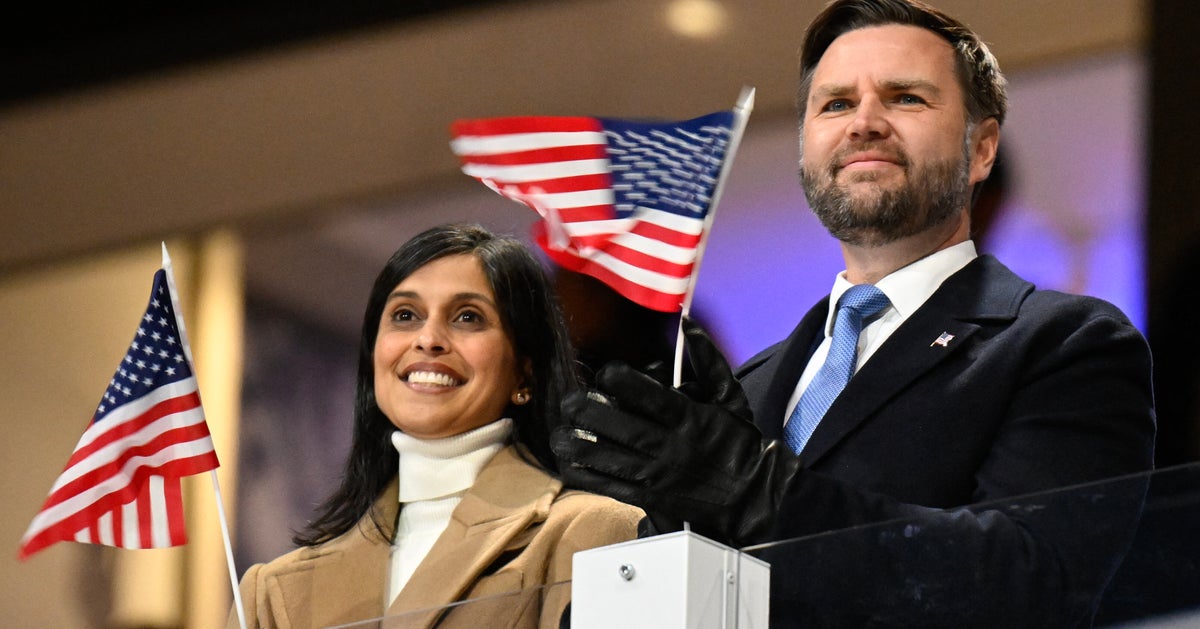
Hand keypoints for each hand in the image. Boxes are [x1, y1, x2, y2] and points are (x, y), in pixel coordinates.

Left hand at [551, 317, 800, 546]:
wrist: (753, 497)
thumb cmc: (740, 443)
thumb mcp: (731, 397)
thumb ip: (709, 359)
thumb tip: (687, 323)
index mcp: (689, 419)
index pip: (651, 397)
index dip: (624, 383)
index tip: (607, 374)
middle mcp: (671, 447)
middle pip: (624, 429)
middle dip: (591, 414)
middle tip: (569, 401)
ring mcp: (659, 475)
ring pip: (612, 460)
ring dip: (581, 448)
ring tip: (558, 435)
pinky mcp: (651, 498)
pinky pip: (613, 487)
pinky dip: (588, 476)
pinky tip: (569, 463)